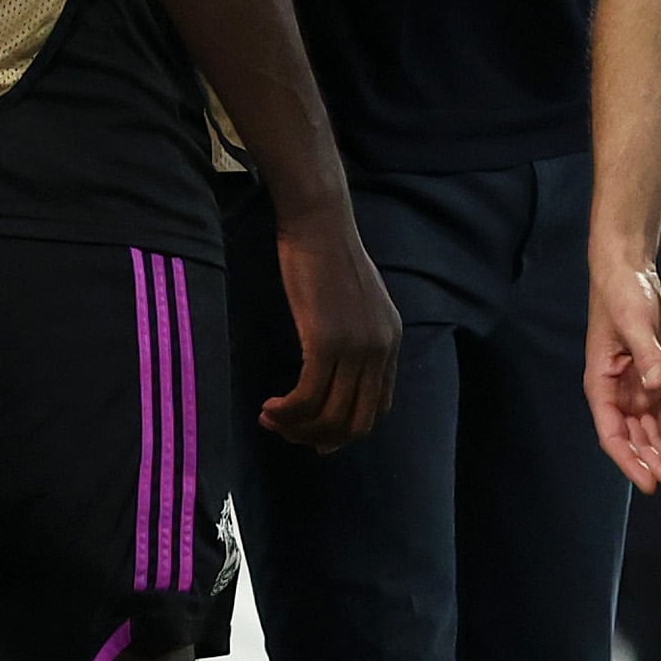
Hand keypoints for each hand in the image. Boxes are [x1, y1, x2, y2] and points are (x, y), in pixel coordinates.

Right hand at [261, 210, 400, 450]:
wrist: (318, 222)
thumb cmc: (326, 255)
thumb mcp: (354, 300)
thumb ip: (355, 333)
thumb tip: (334, 363)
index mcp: (391, 341)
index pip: (377, 408)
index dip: (344, 430)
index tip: (312, 432)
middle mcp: (380, 349)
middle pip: (356, 422)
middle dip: (319, 438)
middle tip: (287, 431)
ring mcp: (356, 347)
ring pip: (329, 414)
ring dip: (295, 427)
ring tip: (270, 418)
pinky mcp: (327, 341)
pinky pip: (308, 396)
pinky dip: (287, 411)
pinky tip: (269, 406)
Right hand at [584, 250, 660, 490]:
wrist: (628, 273)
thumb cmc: (621, 294)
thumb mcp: (634, 321)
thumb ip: (647, 355)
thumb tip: (659, 386)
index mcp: (601, 385)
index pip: (613, 436)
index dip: (631, 463)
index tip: (651, 484)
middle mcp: (617, 395)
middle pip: (638, 442)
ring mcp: (635, 391)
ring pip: (654, 435)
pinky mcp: (653, 380)